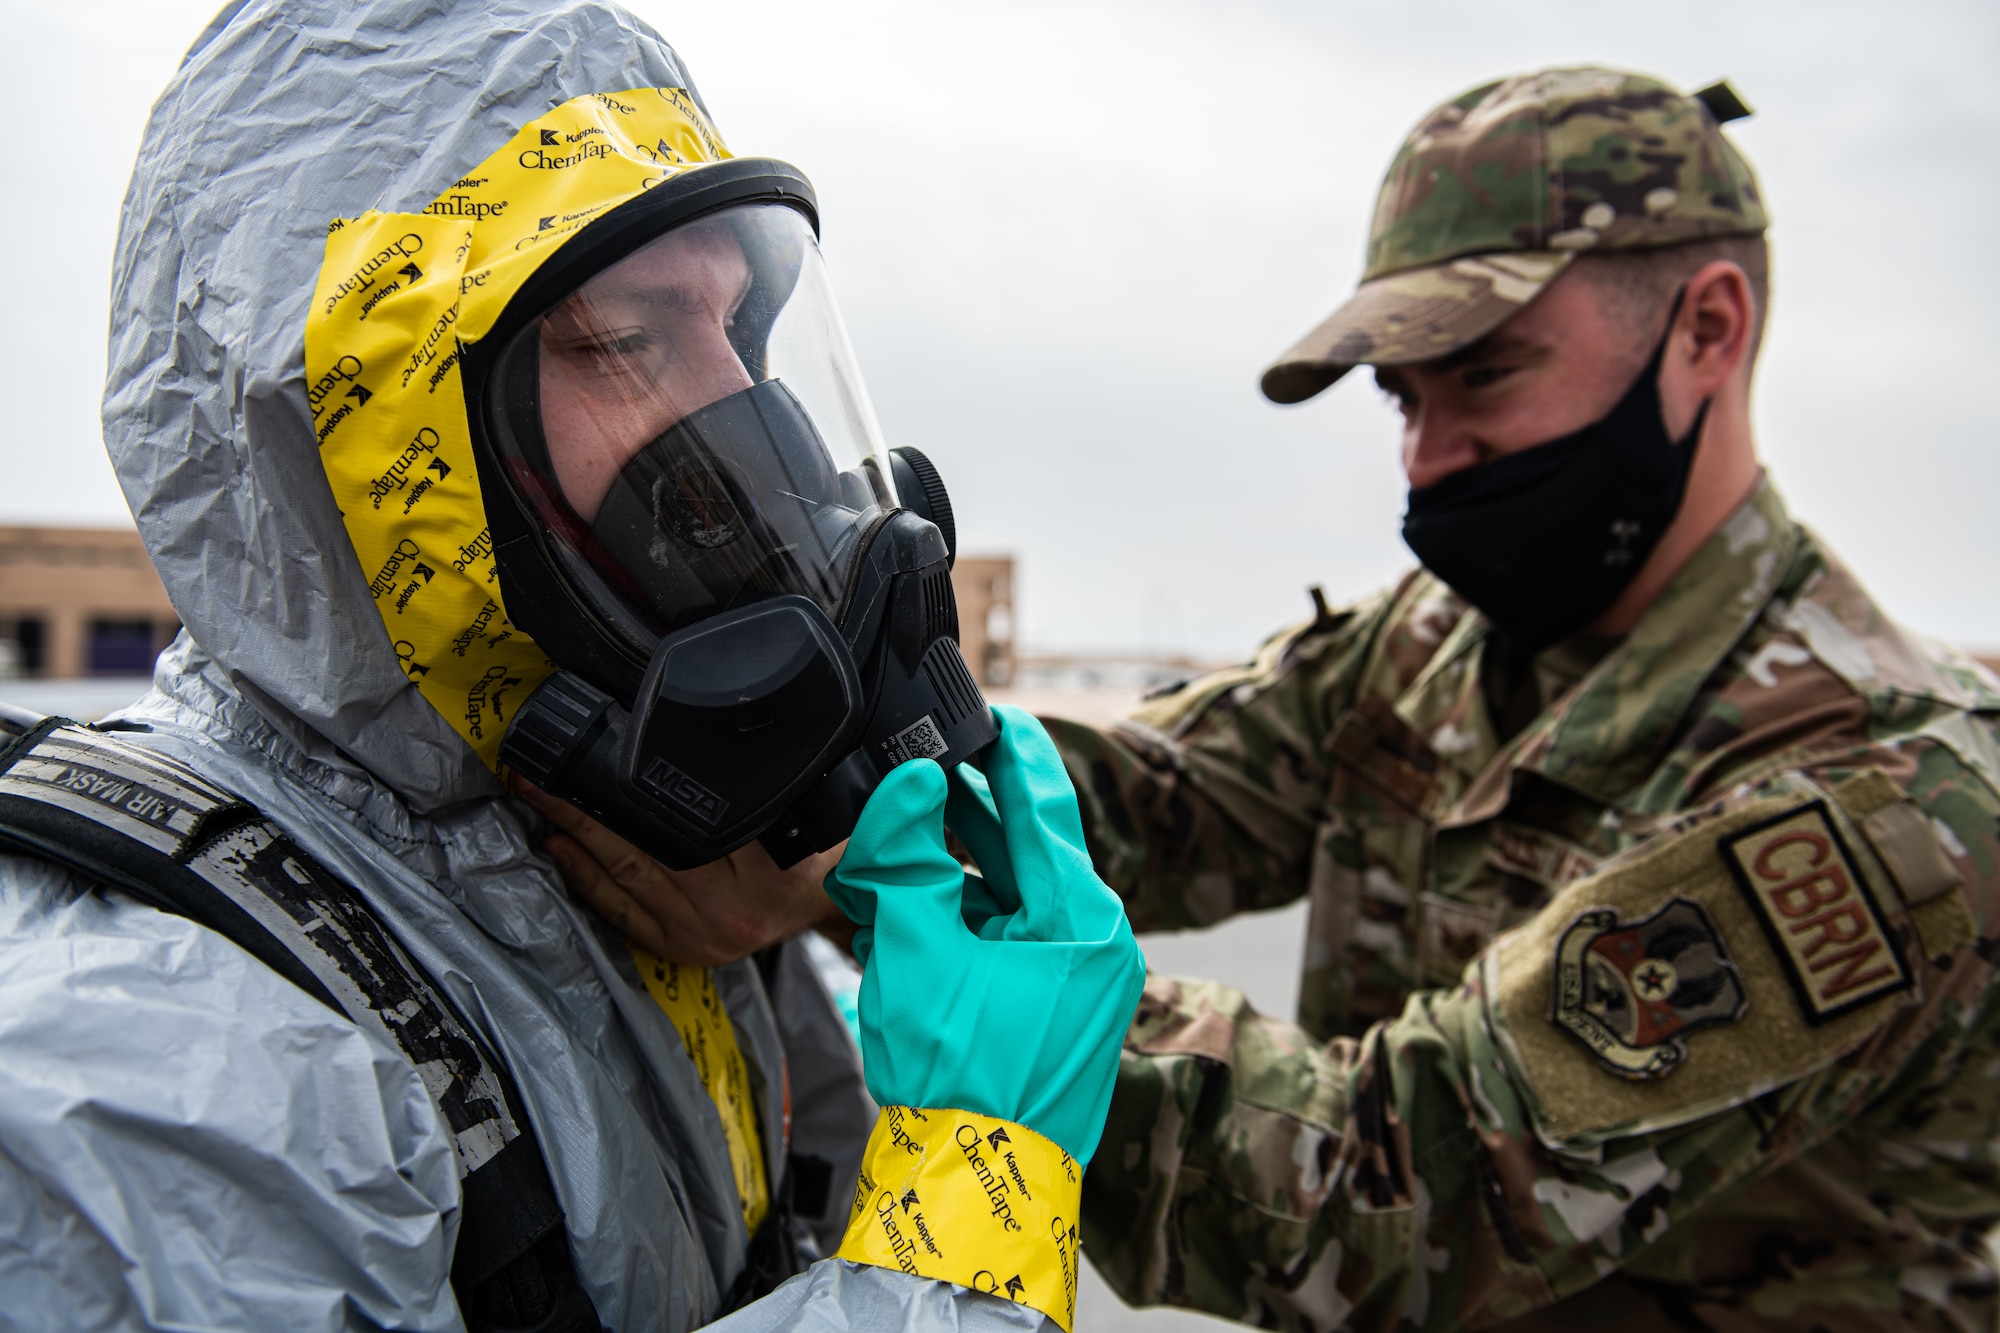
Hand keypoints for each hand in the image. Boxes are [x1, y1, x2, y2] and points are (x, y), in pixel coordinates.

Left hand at [513, 778, 846, 965]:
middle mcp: (724, 914)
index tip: (583, 763)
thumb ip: (765, 790)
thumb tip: (720, 745)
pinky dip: (589, 883)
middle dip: (578, 815)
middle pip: (636, 856)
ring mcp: (700, 938)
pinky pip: (624, 916)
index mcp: (758, 878)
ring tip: (538, 810)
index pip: (677, 831)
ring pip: (623, 884)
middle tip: (535, 782)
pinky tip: (563, 854)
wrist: (841, 907)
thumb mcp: (807, 814)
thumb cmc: (823, 853)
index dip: (621, 798)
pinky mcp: (685, 951)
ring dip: (574, 845)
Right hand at [823, 705, 1145, 1164]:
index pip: (1043, 803)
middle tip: (919, 767)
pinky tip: (912, 909)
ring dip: (955, 870)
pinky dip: (964, 919)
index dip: (1008, 748)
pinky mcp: (1057, 1007)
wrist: (977, 1191)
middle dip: (965, 813)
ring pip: (1012, 894)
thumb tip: (913, 780)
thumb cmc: (955, 1078)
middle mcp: (1097, 940)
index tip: (985, 705)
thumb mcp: (917, 952)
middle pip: (1025, 847)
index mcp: (1083, 918)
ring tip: (897, 843)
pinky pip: (1010, 938)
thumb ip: (906, 858)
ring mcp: (1081, 978)